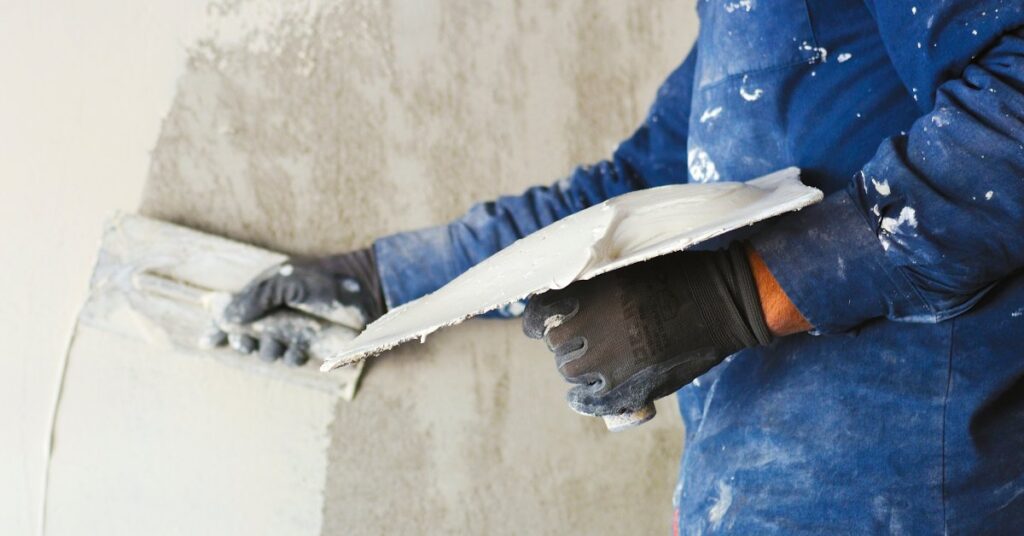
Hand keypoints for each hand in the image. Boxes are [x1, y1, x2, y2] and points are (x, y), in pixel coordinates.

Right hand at [209, 248, 385, 365]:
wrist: (364, 288)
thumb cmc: (323, 279)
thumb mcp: (285, 281)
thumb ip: (255, 298)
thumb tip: (228, 318)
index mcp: (264, 297)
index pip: (232, 316)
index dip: (218, 330)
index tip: (208, 341)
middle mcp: (276, 316)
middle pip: (246, 339)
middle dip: (243, 343)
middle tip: (248, 342)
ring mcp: (294, 332)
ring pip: (269, 352)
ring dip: (268, 351)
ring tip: (277, 343)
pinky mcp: (312, 347)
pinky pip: (292, 359)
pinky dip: (290, 357)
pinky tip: (296, 350)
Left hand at [522, 243, 773, 416]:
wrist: (723, 303)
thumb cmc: (680, 276)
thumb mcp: (629, 265)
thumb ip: (595, 284)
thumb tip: (566, 300)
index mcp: (590, 293)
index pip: (540, 313)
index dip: (537, 321)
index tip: (540, 325)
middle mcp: (593, 327)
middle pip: (557, 344)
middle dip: (566, 342)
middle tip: (586, 339)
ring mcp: (611, 360)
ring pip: (571, 372)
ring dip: (577, 367)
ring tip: (596, 360)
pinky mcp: (631, 386)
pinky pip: (591, 401)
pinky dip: (582, 399)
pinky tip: (582, 396)